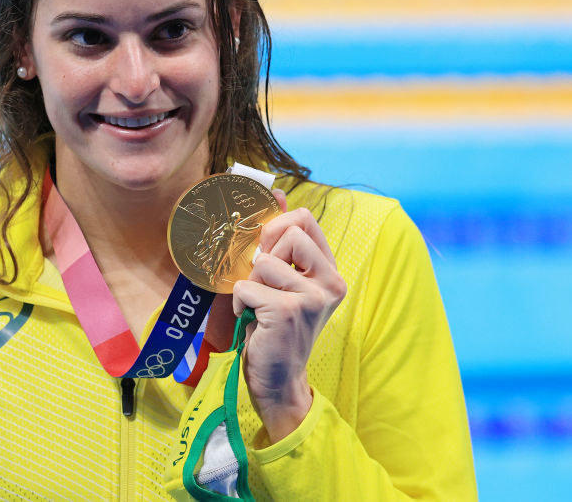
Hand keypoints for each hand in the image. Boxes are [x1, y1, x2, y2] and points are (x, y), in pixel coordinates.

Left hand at [232, 188, 346, 443]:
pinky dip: (240, 303)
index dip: (276, 228)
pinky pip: (247, 286)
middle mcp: (330, 281)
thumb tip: (276, 192)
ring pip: (263, 261)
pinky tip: (252, 320)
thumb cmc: (273, 328)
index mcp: (329, 271)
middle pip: (288, 232)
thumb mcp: (280, 281)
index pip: (304, 219)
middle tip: (262, 284)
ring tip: (258, 307)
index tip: (267, 254)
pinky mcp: (291, 310)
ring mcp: (313, 296)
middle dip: (262, 255)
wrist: (277, 379)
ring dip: (249, 283)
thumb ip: (280, 243)